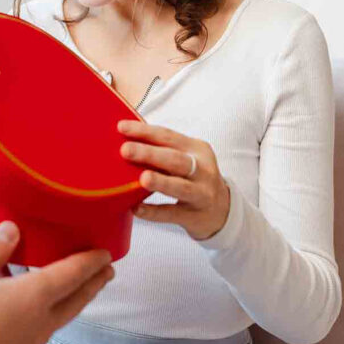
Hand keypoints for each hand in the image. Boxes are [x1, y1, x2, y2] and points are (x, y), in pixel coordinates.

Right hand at [0, 221, 113, 343]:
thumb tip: (11, 230)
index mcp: (30, 299)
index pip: (72, 275)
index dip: (90, 261)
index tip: (105, 251)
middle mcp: (37, 323)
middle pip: (76, 299)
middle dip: (93, 282)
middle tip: (105, 268)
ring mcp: (27, 341)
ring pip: (62, 314)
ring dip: (74, 296)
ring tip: (77, 282)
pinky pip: (43, 324)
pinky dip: (52, 307)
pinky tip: (32, 299)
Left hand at [118, 119, 230, 240]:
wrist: (222, 211)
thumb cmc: (194, 178)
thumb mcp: (187, 159)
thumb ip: (162, 151)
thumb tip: (124, 141)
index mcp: (196, 149)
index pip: (168, 136)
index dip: (144, 131)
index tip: (121, 128)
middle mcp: (202, 169)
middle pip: (175, 159)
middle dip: (149, 154)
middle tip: (125, 150)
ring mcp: (201, 193)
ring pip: (180, 187)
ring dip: (160, 182)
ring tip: (142, 178)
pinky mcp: (194, 216)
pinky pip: (172, 214)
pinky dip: (154, 212)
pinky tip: (137, 209)